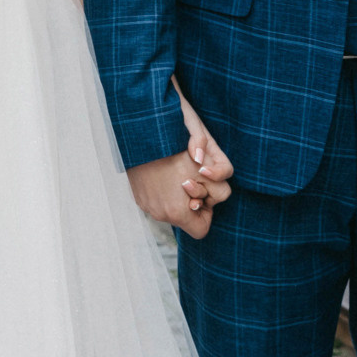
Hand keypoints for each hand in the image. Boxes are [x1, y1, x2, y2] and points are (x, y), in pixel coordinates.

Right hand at [127, 95, 235, 238]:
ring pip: (172, 210)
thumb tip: (210, 172)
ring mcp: (147, 205)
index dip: (207, 210)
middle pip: (188, 218)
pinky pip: (158, 202)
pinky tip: (164, 172)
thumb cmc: (174, 135)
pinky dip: (164, 190)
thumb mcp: (205, 148)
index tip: (205, 190)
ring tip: (176, 171)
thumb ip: (219, 170)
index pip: (202, 230)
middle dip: (194, 199)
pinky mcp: (138, 197)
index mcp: (178, 210)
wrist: (137, 126)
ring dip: (179, 195)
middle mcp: (161, 213)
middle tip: (191, 176)